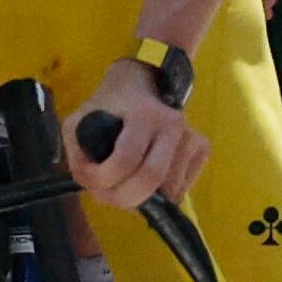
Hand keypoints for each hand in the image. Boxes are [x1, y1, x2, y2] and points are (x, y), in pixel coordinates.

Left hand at [70, 60, 208, 211]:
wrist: (143, 83)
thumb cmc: (108, 106)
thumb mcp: (79, 122)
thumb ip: (78, 153)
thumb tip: (91, 183)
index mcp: (142, 114)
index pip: (125, 160)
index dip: (103, 179)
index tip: (90, 180)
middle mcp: (172, 124)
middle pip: (152, 179)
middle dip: (125, 198)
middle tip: (109, 197)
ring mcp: (191, 135)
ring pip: (169, 189)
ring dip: (142, 198)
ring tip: (124, 184)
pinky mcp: (203, 147)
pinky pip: (182, 187)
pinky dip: (162, 194)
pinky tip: (147, 178)